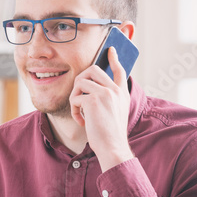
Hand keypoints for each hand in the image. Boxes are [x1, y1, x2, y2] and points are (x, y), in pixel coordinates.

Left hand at [69, 47, 133, 171]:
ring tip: (79, 111)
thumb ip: (108, 98)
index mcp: (121, 93)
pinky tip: (81, 121)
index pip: (119, 70)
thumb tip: (89, 88)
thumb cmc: (110, 133)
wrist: (112, 147)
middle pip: (92, 69)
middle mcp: (114, 90)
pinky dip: (74, 110)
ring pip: (80, 82)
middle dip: (80, 80)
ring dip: (75, 97)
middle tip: (78, 95)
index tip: (110, 50)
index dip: (114, 58)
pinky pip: (75, 98)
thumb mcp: (114, 111)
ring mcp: (105, 93)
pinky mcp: (93, 100)